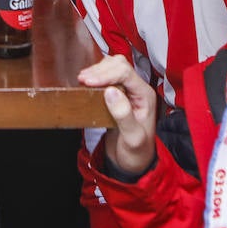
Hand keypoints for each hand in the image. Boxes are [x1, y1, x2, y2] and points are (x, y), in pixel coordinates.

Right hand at [78, 54, 157, 176]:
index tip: (89, 82)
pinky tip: (86, 83)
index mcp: (144, 95)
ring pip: (112, 67)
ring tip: (83, 80)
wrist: (133, 162)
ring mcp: (126, 91)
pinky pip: (106, 77)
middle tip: (83, 80)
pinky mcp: (115, 95)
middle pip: (119, 65)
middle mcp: (136, 89)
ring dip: (97, 70)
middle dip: (100, 69)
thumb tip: (111, 92)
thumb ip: (124, 115)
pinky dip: (95, 75)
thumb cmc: (137, 152)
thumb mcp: (133, 139)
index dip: (106, 74)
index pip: (126, 73)